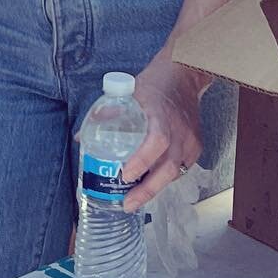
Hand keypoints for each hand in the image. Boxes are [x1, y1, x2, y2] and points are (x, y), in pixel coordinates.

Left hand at [120, 52, 208, 211]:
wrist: (184, 74)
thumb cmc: (154, 83)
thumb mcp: (127, 92)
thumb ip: (106, 114)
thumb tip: (81, 138)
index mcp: (161, 113)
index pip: (157, 141)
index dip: (142, 160)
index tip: (125, 174)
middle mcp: (179, 130)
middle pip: (169, 168)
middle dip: (147, 190)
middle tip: (127, 203)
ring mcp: (190, 140)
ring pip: (175, 173)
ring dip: (154, 187)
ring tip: (134, 198)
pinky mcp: (196, 146)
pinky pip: (181, 169)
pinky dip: (165, 178)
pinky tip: (150, 182)